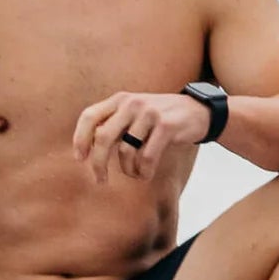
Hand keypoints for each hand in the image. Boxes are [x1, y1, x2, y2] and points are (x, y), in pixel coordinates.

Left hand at [73, 90, 209, 181]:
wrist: (198, 111)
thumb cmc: (160, 118)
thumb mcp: (135, 113)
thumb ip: (114, 125)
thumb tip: (88, 149)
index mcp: (120, 99)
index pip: (89, 116)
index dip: (80, 138)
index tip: (80, 158)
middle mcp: (132, 103)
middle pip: (103, 137)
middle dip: (97, 163)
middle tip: (100, 180)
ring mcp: (149, 113)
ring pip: (125, 151)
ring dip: (128, 170)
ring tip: (135, 173)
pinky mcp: (166, 126)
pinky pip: (146, 158)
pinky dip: (143, 172)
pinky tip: (146, 173)